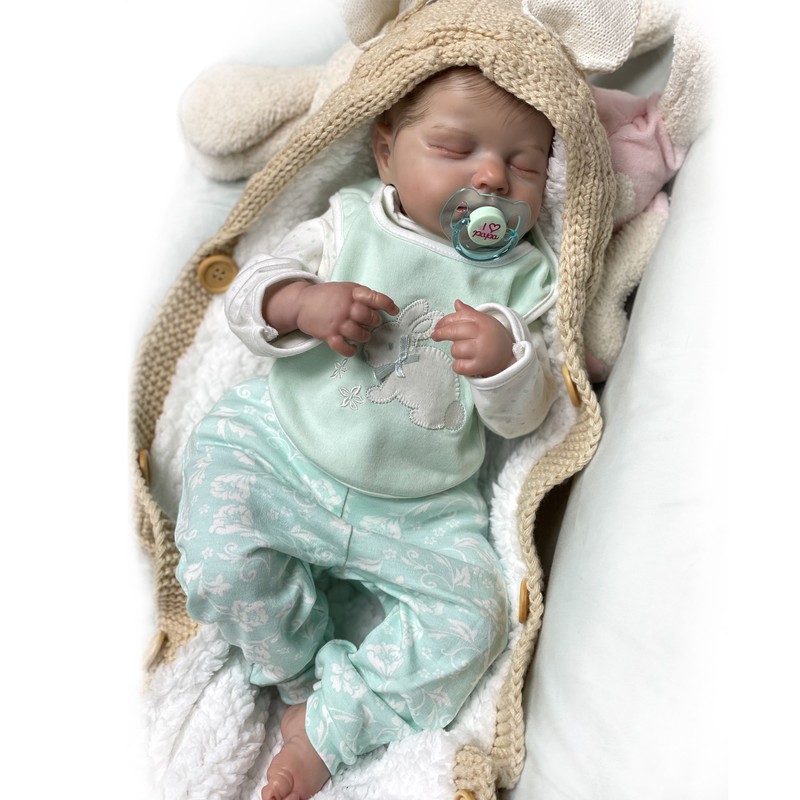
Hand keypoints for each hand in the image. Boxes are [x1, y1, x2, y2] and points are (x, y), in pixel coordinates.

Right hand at [266, 281, 398, 356]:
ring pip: (360, 334)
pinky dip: (351, 350)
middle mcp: (346, 307)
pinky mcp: (329, 335)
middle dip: (374, 321)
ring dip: (365, 336)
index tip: (394, 311)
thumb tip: (381, 308)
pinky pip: (344, 347)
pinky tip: (353, 347)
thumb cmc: (327, 296)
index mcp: (352, 293)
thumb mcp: (345, 289)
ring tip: (364, 335)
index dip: (387, 305)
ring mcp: (337, 322)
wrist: (300, 302)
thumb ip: (361, 296)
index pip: (375, 298)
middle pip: (369, 318)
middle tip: (373, 322)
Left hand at [432, 300, 514, 376]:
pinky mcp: (479, 366)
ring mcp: (481, 351)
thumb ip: (469, 313)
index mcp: (482, 321)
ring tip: (465, 352)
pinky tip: (464, 363)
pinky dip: (458, 366)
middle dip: (441, 334)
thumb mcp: (484, 321)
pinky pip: (458, 366)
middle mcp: (482, 335)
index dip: (444, 322)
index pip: (458, 318)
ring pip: (455, 350)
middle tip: (435, 336)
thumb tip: (456, 303)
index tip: (436, 327)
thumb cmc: (492, 337)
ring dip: (456, 352)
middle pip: (453, 332)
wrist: (509, 356)